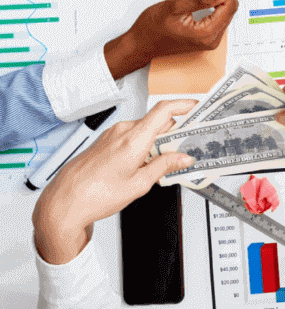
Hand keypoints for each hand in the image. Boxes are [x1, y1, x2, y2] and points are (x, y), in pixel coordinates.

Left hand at [32, 100, 197, 264]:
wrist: (63, 203)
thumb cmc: (94, 196)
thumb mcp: (139, 185)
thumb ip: (164, 167)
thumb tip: (182, 158)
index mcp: (134, 139)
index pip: (164, 110)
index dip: (184, 105)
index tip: (197, 106)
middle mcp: (122, 131)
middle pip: (157, 122)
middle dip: (174, 133)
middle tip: (186, 148)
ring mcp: (112, 135)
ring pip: (144, 130)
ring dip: (157, 141)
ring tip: (164, 163)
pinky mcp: (106, 141)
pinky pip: (131, 136)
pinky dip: (143, 145)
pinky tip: (145, 163)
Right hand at [104, 0, 237, 78]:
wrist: (140, 43)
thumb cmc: (151, 29)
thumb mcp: (176, 7)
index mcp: (207, 33)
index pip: (228, 5)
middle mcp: (211, 38)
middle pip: (226, 6)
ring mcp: (209, 38)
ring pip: (220, 8)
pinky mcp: (205, 35)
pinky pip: (214, 13)